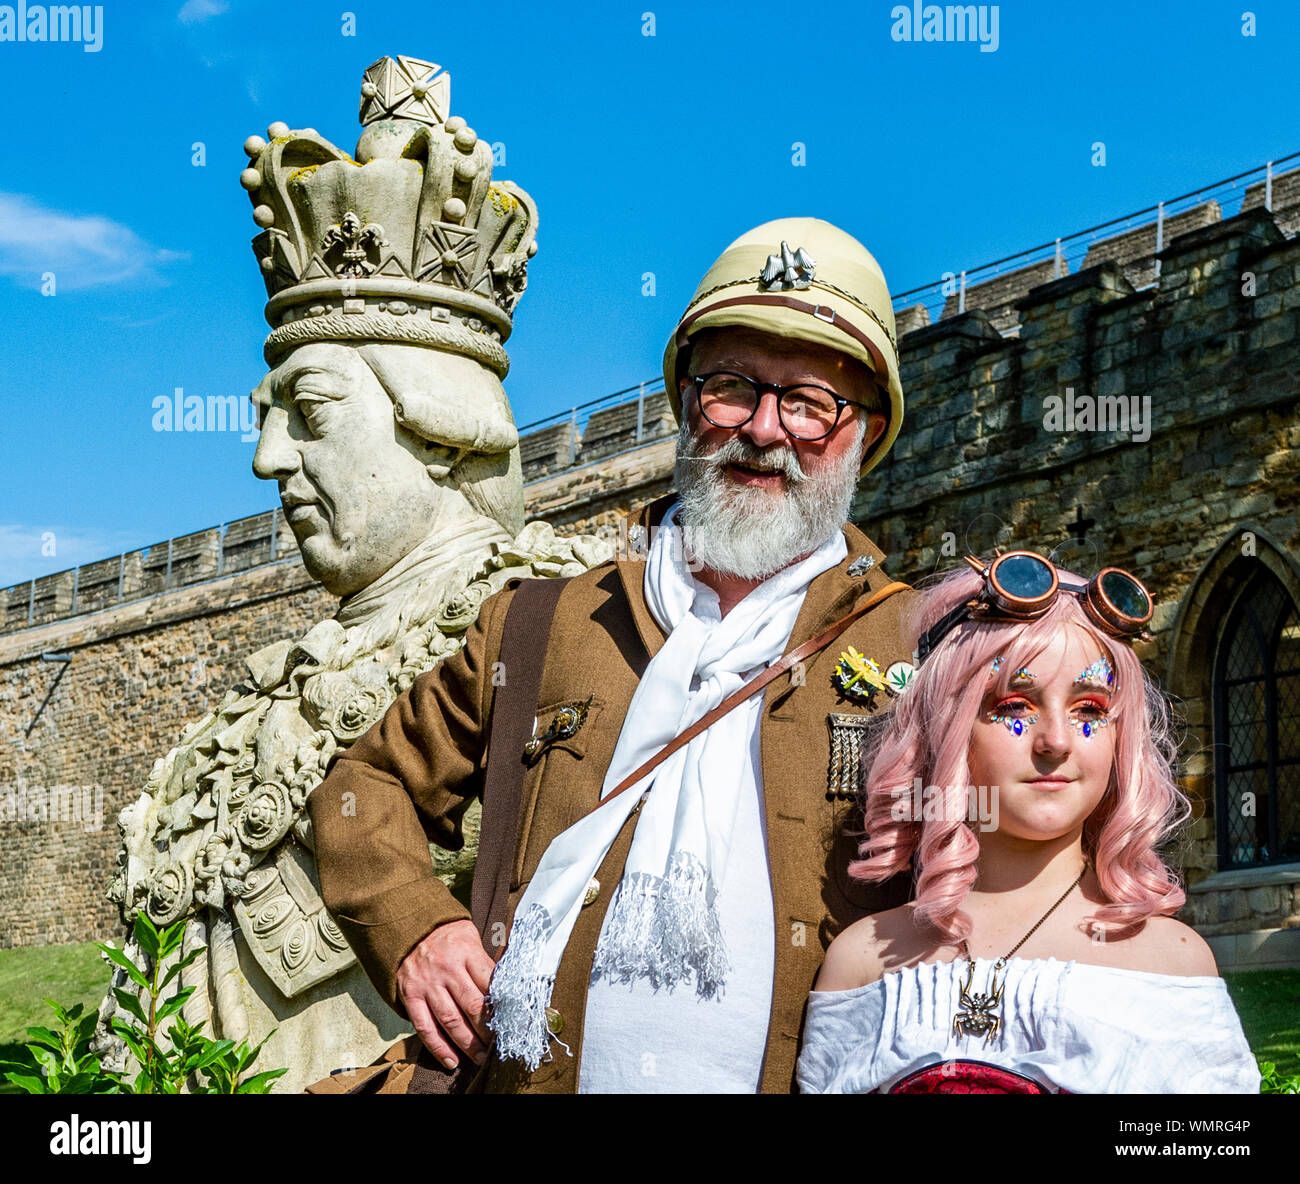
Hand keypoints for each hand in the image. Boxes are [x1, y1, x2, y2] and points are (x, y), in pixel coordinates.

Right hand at [396, 919, 495, 1069]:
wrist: (410, 928)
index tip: (513, 1022)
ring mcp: (428, 984)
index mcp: (467, 952)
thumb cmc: (449, 936)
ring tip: (480, 1058)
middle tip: (498, 1046)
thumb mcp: (472, 937)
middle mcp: (447, 969)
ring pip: (450, 1021)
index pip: (490, 983)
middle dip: (487, 1030)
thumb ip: (485, 962)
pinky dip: (438, 1048)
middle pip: (473, 1006)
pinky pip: (425, 1027)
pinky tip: (451, 1061)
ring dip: (467, 1044)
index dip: (503, 1005)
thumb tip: (510, 989)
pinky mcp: (411, 996)